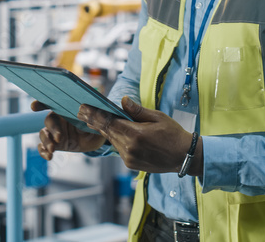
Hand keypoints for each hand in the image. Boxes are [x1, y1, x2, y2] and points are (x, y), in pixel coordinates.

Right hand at [31, 100, 105, 159]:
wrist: (99, 136)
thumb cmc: (98, 121)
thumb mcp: (99, 116)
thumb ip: (94, 112)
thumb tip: (90, 108)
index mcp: (67, 108)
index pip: (52, 103)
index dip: (41, 103)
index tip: (34, 107)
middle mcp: (59, 119)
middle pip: (49, 120)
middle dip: (52, 129)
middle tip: (60, 137)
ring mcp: (56, 132)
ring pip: (44, 134)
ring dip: (46, 141)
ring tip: (52, 149)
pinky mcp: (56, 144)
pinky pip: (44, 147)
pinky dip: (43, 152)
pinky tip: (48, 157)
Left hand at [78, 96, 197, 174]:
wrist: (183, 157)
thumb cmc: (173, 134)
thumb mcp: (157, 117)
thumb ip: (137, 111)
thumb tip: (123, 100)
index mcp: (135, 134)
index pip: (109, 122)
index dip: (94, 115)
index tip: (83, 108)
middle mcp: (129, 148)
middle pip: (107, 132)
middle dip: (94, 121)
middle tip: (82, 111)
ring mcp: (129, 158)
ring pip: (112, 140)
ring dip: (104, 130)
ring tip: (92, 119)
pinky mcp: (130, 164)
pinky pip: (119, 148)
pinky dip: (115, 139)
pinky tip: (112, 132)